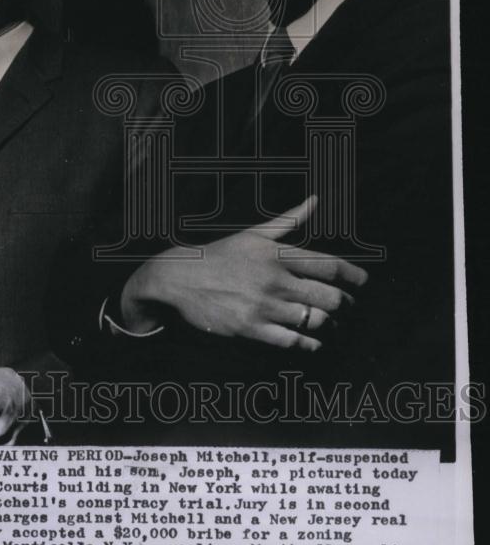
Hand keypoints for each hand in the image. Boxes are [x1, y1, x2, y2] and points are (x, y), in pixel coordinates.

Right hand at [120, 197, 367, 350]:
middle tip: (348, 305)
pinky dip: (309, 343)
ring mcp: (262, 306)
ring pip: (314, 321)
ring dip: (329, 324)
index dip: (353, 275)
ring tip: (331, 323)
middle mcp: (273, 280)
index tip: (363, 281)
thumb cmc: (221, 254)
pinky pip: (292, 342)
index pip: (328, 265)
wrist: (180, 278)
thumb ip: (288, 220)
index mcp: (276, 254)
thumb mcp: (253, 234)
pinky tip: (313, 341)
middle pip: (329, 297)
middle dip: (345, 304)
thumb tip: (315, 201)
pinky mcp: (251, 328)